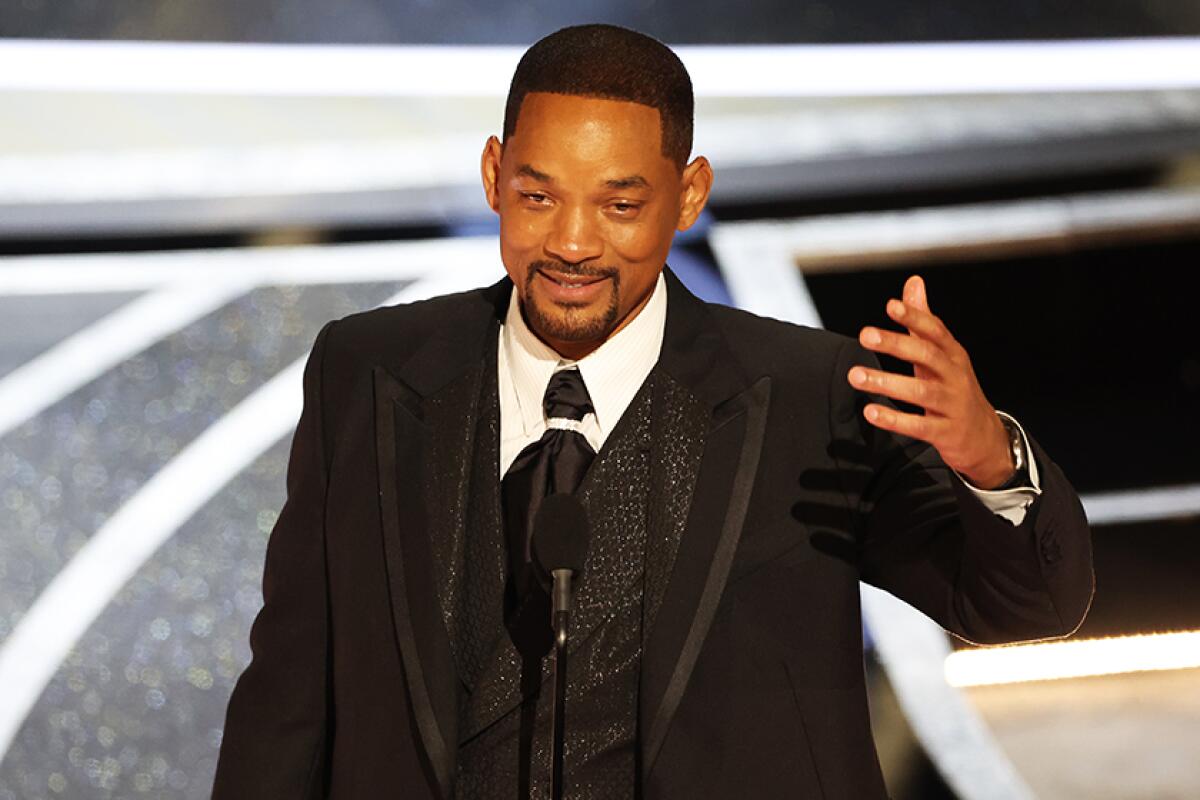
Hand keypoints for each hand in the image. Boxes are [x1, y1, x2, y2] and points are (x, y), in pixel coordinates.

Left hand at [847, 275, 1014, 488]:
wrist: (983, 436)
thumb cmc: (954, 388)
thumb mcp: (942, 354)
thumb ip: (923, 320)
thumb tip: (913, 282)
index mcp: (953, 354)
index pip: (935, 330)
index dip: (915, 317)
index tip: (890, 306)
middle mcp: (955, 376)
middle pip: (927, 356)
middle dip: (896, 344)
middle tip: (865, 335)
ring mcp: (952, 404)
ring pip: (921, 391)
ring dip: (887, 383)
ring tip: (856, 376)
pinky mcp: (946, 432)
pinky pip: (920, 425)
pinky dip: (895, 420)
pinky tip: (871, 412)